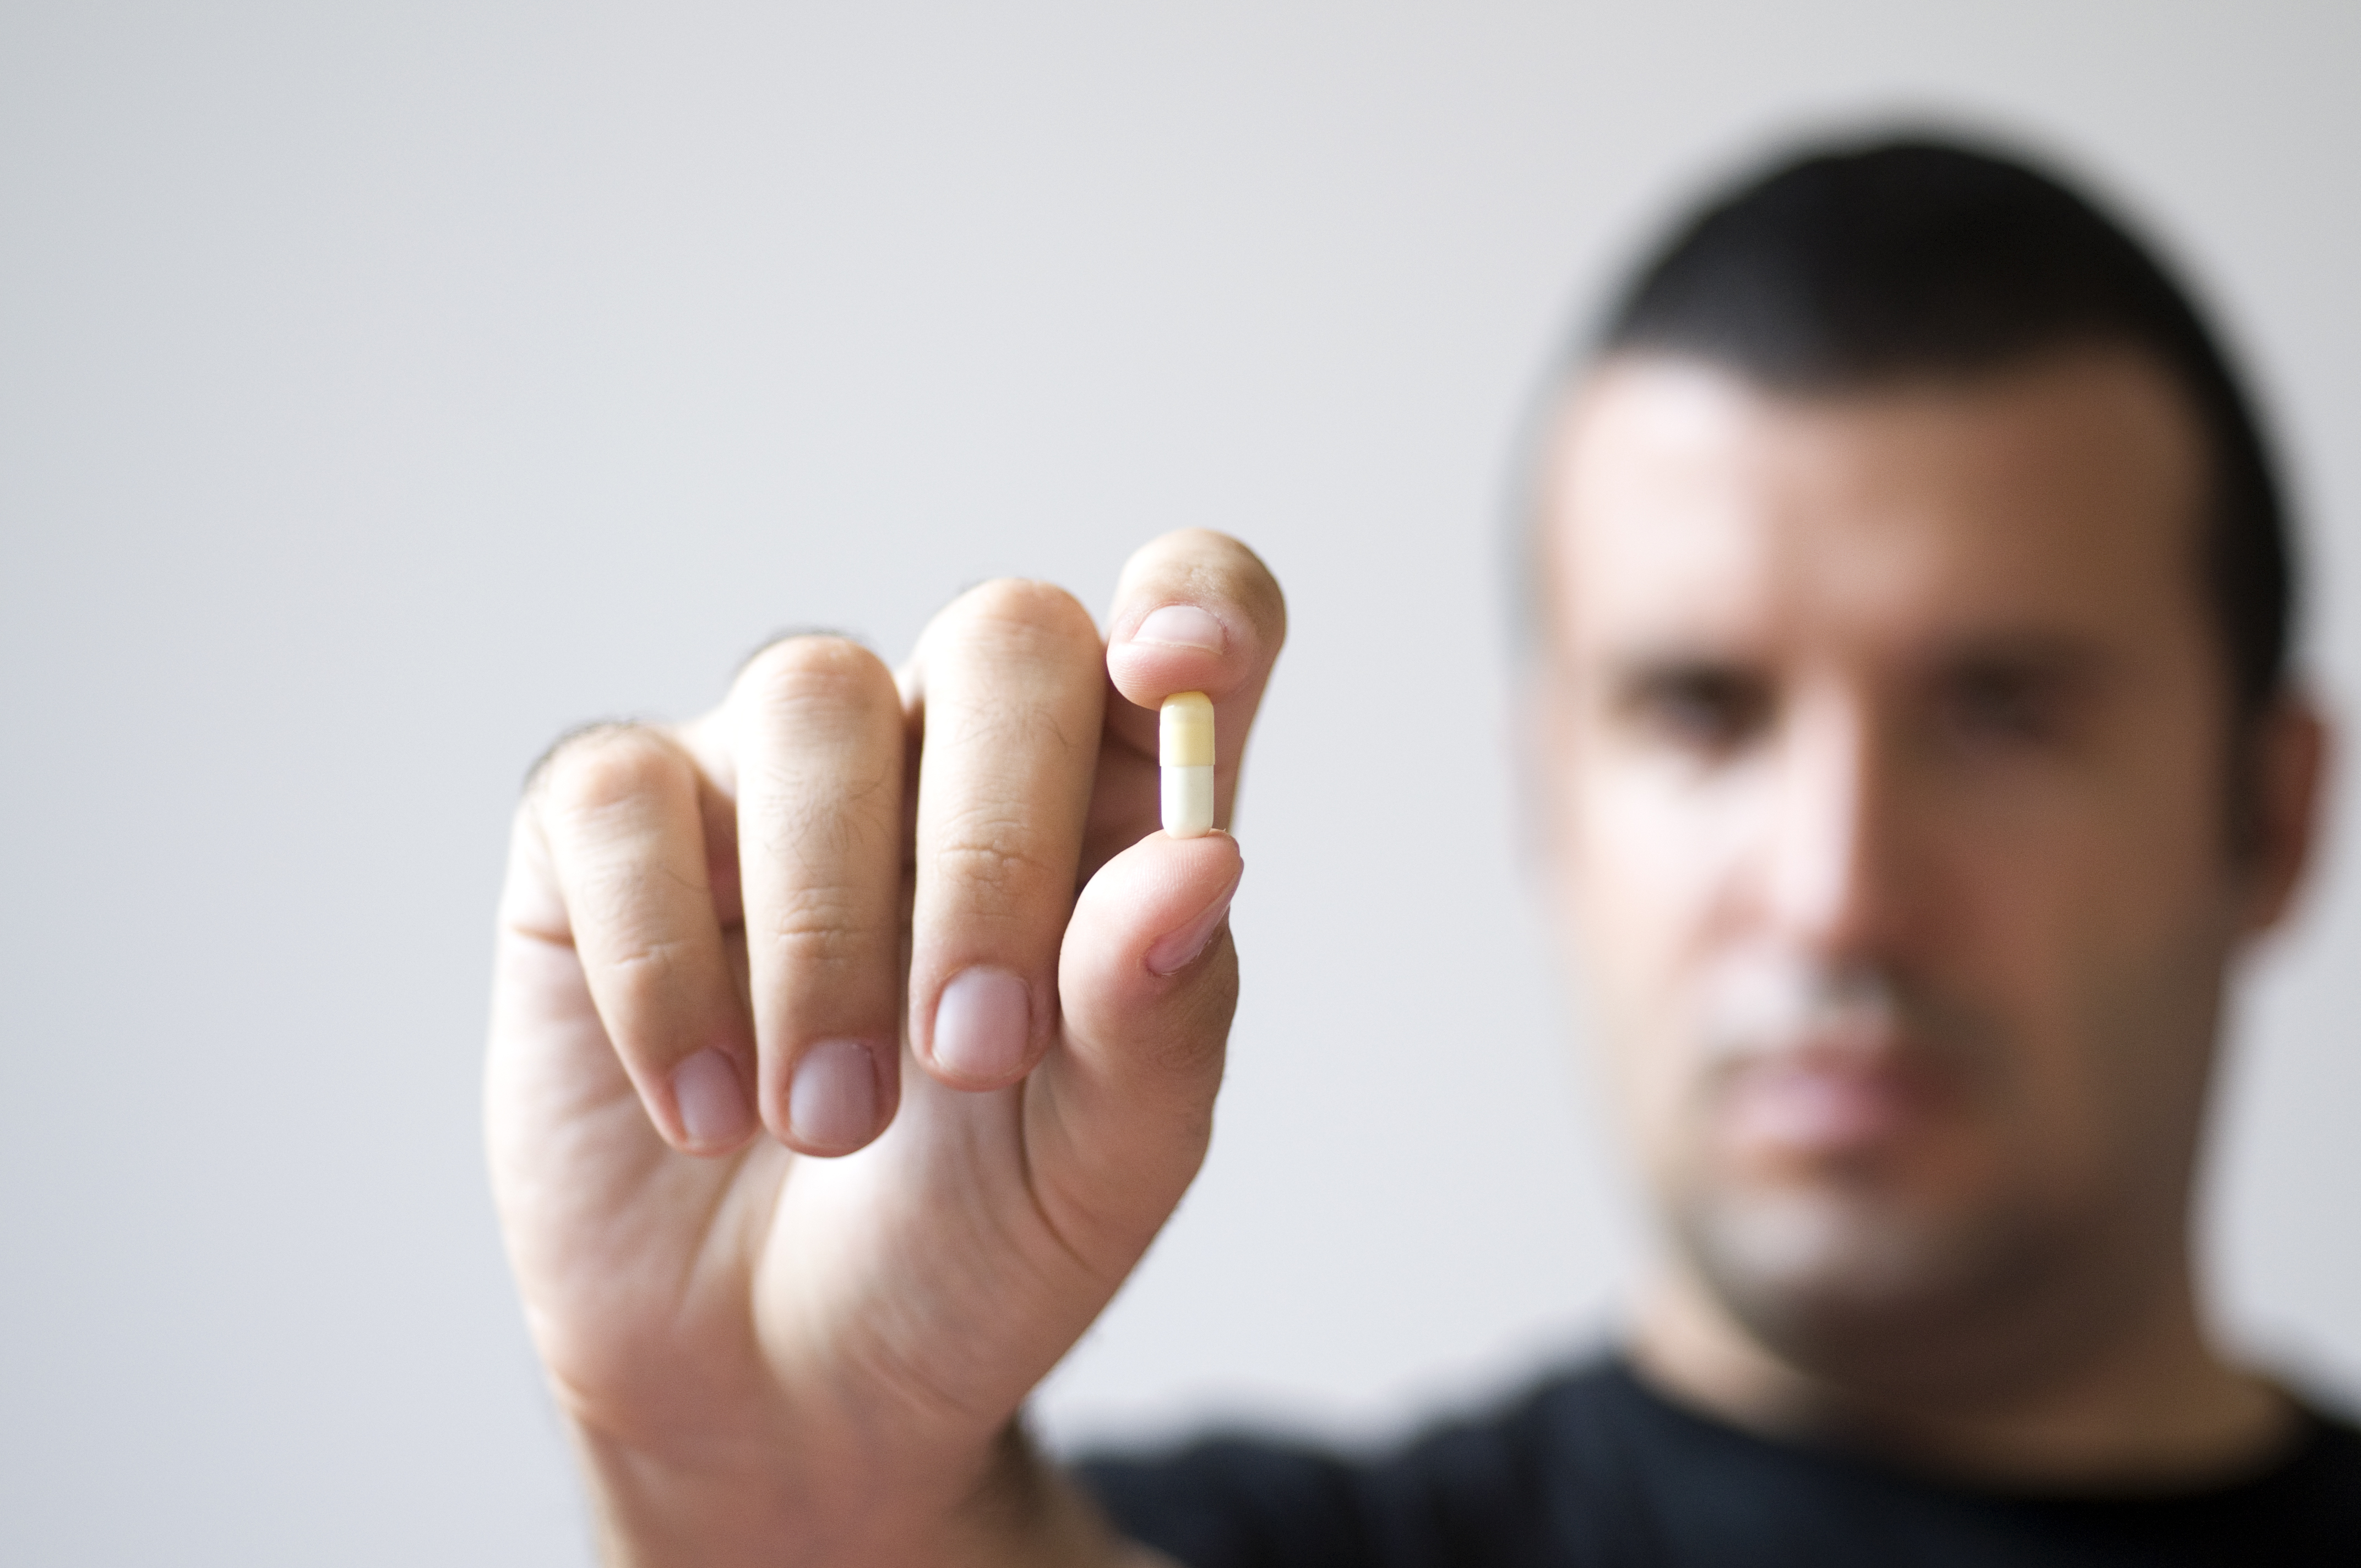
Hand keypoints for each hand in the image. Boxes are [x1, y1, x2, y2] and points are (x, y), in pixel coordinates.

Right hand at [485, 530, 1284, 1565]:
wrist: (797, 1393)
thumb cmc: (979, 1245)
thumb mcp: (1107, 1163)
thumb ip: (1162, 1010)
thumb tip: (1200, 856)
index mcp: (1114, 806)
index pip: (1190, 613)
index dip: (1196, 603)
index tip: (1174, 678)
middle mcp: (950, 749)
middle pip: (1002, 636)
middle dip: (996, 842)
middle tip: (974, 1054)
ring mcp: (774, 775)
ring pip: (810, 692)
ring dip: (827, 931)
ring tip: (830, 1124)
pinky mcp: (608, 837)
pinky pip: (623, 798)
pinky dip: (662, 963)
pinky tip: (702, 1109)